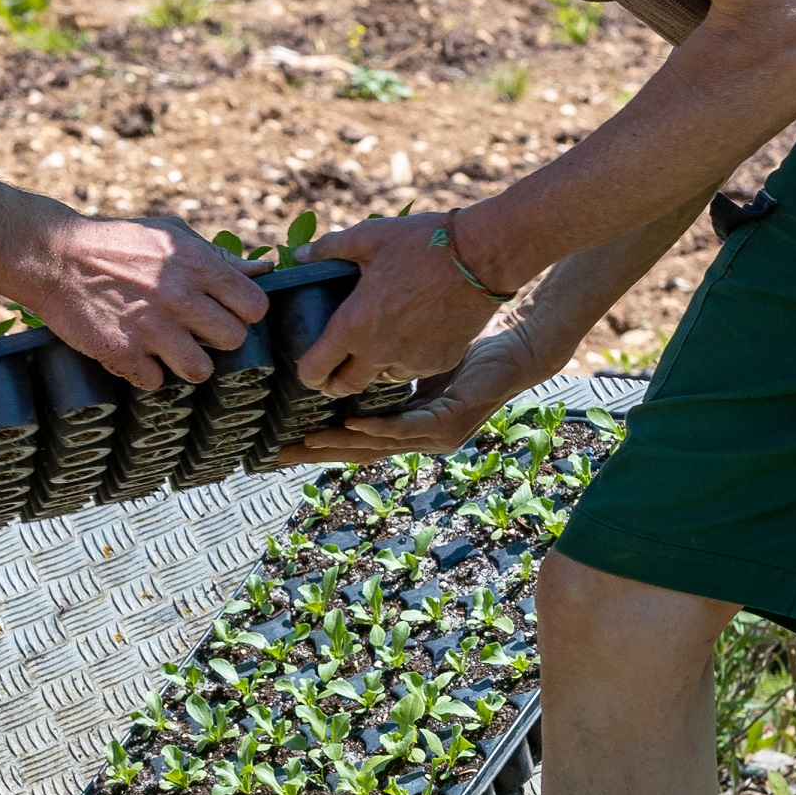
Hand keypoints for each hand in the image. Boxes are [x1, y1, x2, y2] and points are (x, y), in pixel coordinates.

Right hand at [13, 215, 267, 389]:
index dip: (243, 313)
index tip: (225, 312)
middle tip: (194, 331)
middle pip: (233, 340)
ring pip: (200, 370)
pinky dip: (144, 372)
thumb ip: (217, 256)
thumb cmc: (118, 243)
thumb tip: (263, 270)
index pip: (255, 306)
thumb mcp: (170, 235)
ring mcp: (152, 328)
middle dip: (216, 339)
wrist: (55, 256)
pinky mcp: (123, 352)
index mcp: (197, 263)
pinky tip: (133, 352)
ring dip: (187, 364)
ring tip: (169, 349)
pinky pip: (155, 382)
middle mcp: (180, 296)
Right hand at [261, 326, 559, 466]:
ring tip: (306, 441)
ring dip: (339, 444)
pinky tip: (352, 424)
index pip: (354, 438)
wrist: (518, 348)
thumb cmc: (470, 347)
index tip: (283, 441)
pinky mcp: (449, 423)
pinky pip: (407, 428)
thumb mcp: (416, 356)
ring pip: (377, 445)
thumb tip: (348, 341)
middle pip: (357, 451)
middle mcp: (418, 438)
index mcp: (406, 423)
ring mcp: (434, 437)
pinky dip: (378, 428)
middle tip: (277, 454)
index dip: (319, 442)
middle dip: (316, 453)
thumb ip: (384, 362)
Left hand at [296, 210, 508, 399]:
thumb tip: (303, 255)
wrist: (482, 256)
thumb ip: (330, 248)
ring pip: (381, 380)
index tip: (310, 366)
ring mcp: (412, 362)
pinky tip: (409, 338)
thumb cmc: (422, 244)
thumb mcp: (369, 237)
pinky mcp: (439, 363)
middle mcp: (380, 352)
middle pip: (345, 388)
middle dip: (334, 383)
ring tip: (375, 346)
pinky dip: (405, 361)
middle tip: (334, 369)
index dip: (307, 373)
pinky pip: (413, 371)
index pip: (314, 371)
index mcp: (355, 325)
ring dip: (372, 370)